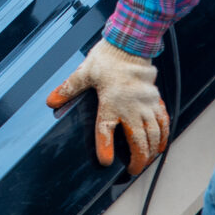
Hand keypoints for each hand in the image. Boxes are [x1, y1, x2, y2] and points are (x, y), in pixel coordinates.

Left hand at [46, 39, 168, 172]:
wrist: (129, 44)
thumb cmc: (107, 58)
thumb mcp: (84, 73)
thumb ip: (68, 89)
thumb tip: (51, 100)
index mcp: (111, 103)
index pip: (106, 130)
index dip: (105, 148)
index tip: (106, 162)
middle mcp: (131, 107)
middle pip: (139, 140)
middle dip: (139, 159)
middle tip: (134, 170)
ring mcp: (146, 104)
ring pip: (154, 134)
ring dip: (152, 150)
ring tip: (147, 161)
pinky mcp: (155, 98)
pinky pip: (163, 120)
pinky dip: (164, 134)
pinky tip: (161, 143)